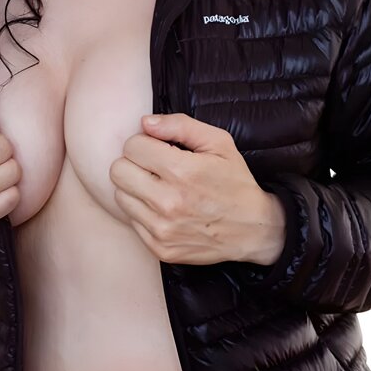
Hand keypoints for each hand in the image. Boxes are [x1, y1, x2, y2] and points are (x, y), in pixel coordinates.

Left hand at [108, 113, 285, 264]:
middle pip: (118, 171)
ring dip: (135, 187)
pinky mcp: (159, 248)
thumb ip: (180, 125)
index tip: (159, 148)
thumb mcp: (218, 142)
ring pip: (119, 195)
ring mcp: (162, 229)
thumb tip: (145, 122)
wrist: (253, 229)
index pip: (132, 146)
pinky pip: (130, 220)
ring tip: (159, 186)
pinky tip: (163, 207)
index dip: (145, 142)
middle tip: (154, 166)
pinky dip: (142, 210)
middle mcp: (169, 202)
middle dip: (134, 162)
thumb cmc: (234, 181)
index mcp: (183, 171)